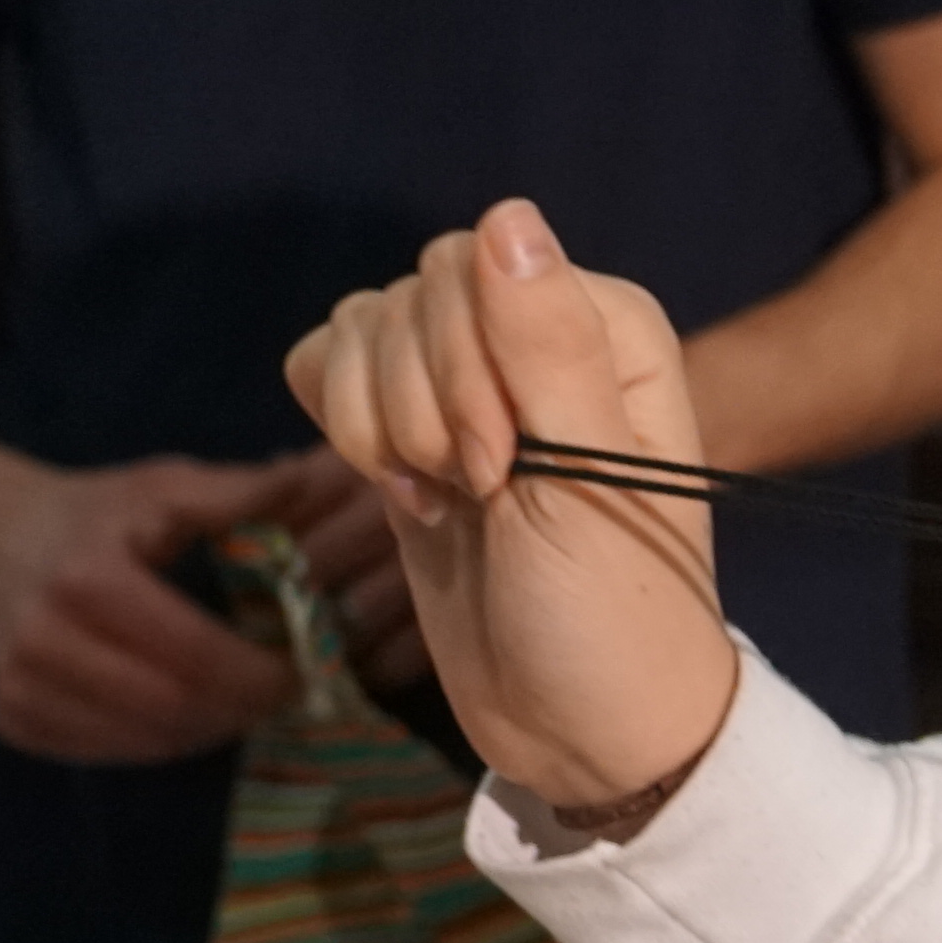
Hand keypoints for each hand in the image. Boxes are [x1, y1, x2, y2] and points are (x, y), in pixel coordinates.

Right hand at [0, 453, 292, 766]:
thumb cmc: (94, 515)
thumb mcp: (159, 487)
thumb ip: (229, 491)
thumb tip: (301, 480)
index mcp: (86, 581)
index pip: (194, 655)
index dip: (259, 674)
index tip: (304, 670)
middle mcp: (43, 641)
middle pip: (173, 708)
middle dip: (242, 709)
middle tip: (281, 695)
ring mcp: (20, 687)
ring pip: (146, 742)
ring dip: (208, 730)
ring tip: (240, 700)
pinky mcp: (12, 720)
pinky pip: (108, 754)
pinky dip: (160, 742)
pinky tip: (184, 710)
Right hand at [284, 197, 737, 818]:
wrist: (582, 726)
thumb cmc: (613, 611)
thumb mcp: (587, 478)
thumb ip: (547, 345)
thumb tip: (507, 216)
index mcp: (605, 326)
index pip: (477, 264)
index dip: (465, 363)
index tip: (504, 465)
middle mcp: (535, 337)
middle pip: (411, 293)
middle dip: (421, 401)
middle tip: (482, 494)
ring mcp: (467, 385)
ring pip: (360, 326)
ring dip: (377, 422)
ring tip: (447, 501)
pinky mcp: (410, 435)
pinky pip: (328, 368)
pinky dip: (341, 426)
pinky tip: (401, 494)